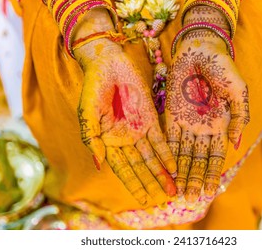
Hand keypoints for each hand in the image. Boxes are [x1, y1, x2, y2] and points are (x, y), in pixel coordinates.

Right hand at [74, 39, 175, 206]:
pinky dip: (166, 152)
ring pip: (153, 156)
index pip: (123, 169)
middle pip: (141, 166)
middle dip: (152, 183)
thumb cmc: (92, 87)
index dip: (133, 184)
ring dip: (162, 172)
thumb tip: (98, 165)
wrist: (107, 62)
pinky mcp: (151, 117)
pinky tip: (174, 165)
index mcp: (108, 141)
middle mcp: (125, 139)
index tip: (144, 200)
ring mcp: (139, 129)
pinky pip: (160, 138)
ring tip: (173, 188)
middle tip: (166, 198)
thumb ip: (92, 138)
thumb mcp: (87, 113)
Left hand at [165, 34, 249, 202]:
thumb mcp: (239, 92)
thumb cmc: (223, 67)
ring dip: (181, 172)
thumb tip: (236, 145)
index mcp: (221, 124)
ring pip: (183, 153)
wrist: (200, 49)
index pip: (216, 156)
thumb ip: (240, 117)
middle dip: (194, 179)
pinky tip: (167, 169)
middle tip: (189, 198)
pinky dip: (168, 154)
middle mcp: (203, 127)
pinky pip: (169, 138)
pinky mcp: (172, 114)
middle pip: (198, 159)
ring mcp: (187, 122)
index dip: (212, 174)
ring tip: (178, 190)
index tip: (209, 192)